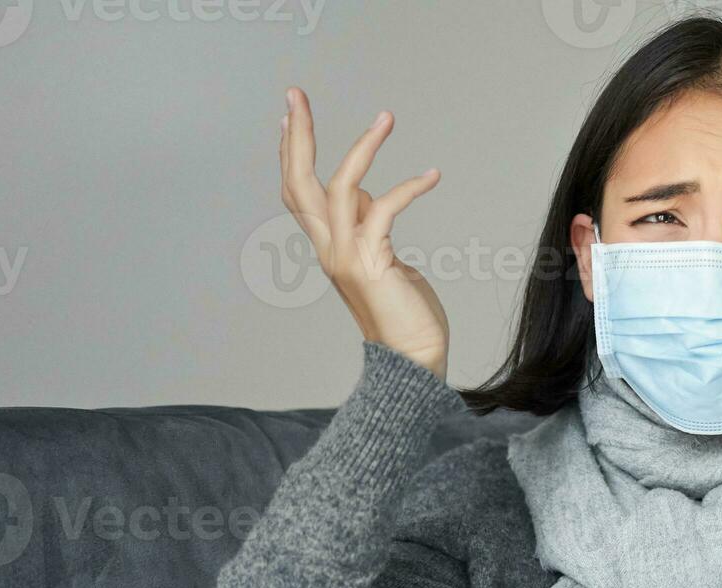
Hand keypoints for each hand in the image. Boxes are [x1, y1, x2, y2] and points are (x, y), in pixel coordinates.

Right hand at [277, 87, 448, 374]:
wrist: (415, 360)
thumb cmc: (405, 312)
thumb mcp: (382, 258)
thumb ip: (368, 225)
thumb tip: (369, 193)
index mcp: (327, 246)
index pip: (296, 190)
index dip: (289, 151)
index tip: (288, 115)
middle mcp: (328, 249)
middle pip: (297, 181)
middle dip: (297, 134)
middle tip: (296, 93)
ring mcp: (347, 257)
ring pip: (339, 188)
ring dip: (363, 147)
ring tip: (387, 117)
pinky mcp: (373, 263)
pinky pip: (384, 210)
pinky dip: (409, 188)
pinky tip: (433, 176)